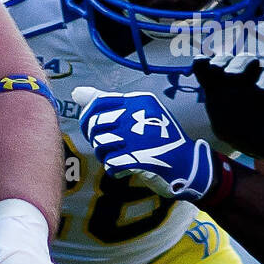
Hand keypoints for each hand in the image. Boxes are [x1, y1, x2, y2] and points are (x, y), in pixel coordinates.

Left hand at [72, 86, 217, 200]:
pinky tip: (125, 169)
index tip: (96, 129)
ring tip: (119, 158)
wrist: (187, 163)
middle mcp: (138, 115)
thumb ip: (107, 103)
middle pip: (96, 125)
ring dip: (106, 155)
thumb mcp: (139, 113)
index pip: (98, 103)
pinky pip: (111, 164)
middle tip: (111, 147)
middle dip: (97, 139)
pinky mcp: (139, 158)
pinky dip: (115, 170)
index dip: (90, 119)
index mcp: (139, 101)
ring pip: (100, 145)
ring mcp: (138, 137)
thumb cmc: (160, 137)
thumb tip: (76, 93)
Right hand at [191, 54, 263, 163]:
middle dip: (242, 66)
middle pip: (249, 63)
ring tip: (214, 70)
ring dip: (222, 63)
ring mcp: (234, 80)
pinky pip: (209, 71)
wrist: (257, 141)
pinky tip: (198, 65)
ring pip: (229, 62)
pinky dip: (204, 65)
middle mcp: (254, 78)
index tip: (262, 90)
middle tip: (234, 75)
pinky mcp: (215, 85)